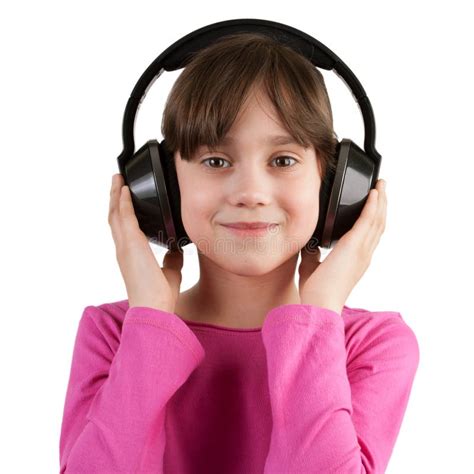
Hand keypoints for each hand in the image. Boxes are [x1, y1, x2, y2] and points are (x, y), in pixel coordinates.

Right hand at [108, 173, 182, 311]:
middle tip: (117, 181)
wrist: (154, 307)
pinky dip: (124, 202)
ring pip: (116, 214)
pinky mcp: (130, 244)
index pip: (124, 228)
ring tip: (118, 179)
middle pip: (115, 216)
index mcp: (131, 255)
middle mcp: (124, 248)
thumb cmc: (160, 295)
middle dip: (116, 197)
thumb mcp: (171, 271)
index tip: (124, 197)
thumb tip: (177, 248)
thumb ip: (172, 259)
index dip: (122, 211)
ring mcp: (125, 246)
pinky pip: (124, 217)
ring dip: (117, 195)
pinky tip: (126, 190)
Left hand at [298, 179, 386, 314]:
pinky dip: (372, 206)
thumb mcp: (312, 266)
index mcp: (356, 260)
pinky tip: (374, 193)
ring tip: (381, 185)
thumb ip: (313, 254)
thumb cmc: (316, 292)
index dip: (374, 218)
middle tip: (382, 188)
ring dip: (380, 201)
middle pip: (378, 224)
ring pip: (377, 220)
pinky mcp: (355, 247)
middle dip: (381, 205)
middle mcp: (364, 254)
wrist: (319, 304)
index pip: (370, 235)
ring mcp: (362, 251)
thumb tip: (309, 243)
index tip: (374, 205)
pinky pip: (368, 221)